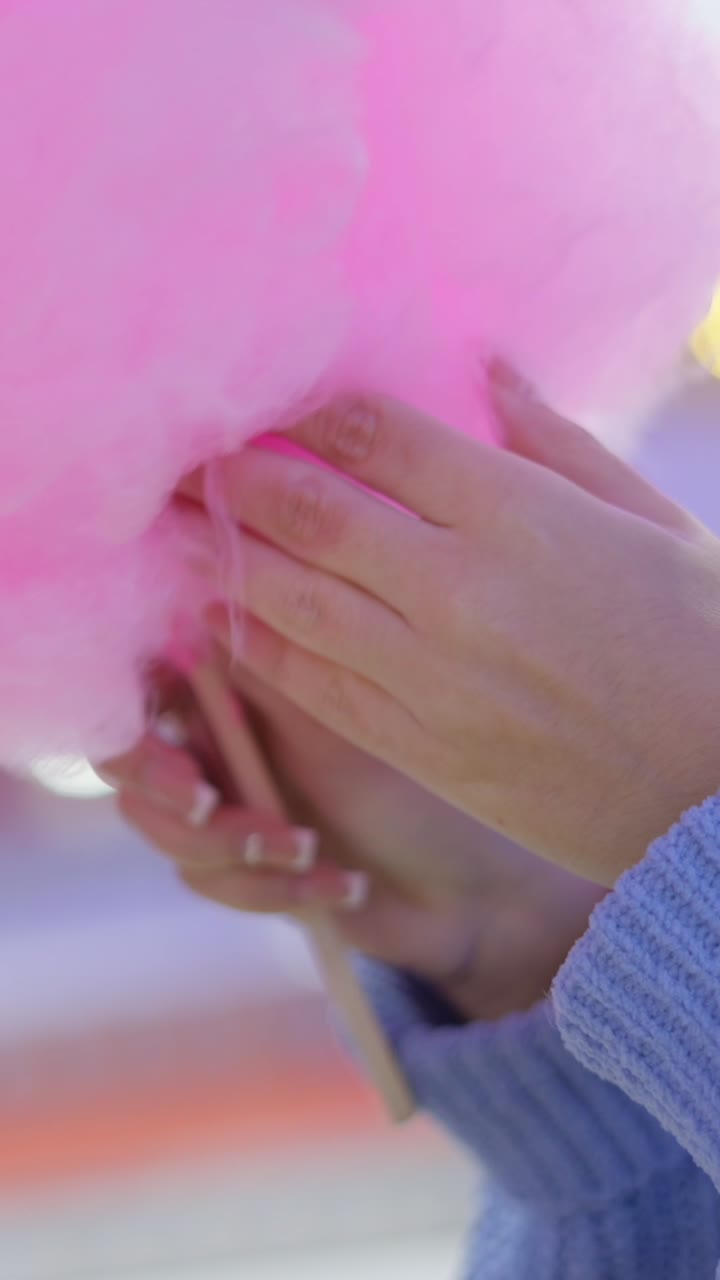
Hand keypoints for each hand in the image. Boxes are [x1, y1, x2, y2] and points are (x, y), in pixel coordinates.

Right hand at [103, 669, 602, 1020]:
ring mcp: (224, 807)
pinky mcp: (236, 871)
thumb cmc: (417, 787)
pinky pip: (208, 882)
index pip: (146, 686)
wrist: (470, 890)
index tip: (173, 739)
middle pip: (131, 763)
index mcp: (236, 684)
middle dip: (165, 786)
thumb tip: (196, 603)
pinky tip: (342, 882)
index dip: (139, 714)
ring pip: (165, 831)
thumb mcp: (338, 723)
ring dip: (232, 845)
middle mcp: (219, 738)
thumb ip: (262, 668)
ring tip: (305, 848)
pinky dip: (271, 889)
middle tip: (206, 800)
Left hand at [186, 365, 719, 884]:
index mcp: (523, 516)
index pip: (381, 437)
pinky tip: (225, 615)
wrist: (719, 794)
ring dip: (225, 555)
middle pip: (313, 512)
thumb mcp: (655, 521)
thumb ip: (560, 441)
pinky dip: (258, 647)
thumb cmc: (707, 642)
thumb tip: (489, 366)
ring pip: (292, 601)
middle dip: (239, 476)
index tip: (276, 401)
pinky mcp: (420, 747)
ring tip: (181, 523)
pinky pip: (312, 687)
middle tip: (187, 454)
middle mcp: (460, 590)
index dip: (314, 411)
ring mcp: (431, 676)